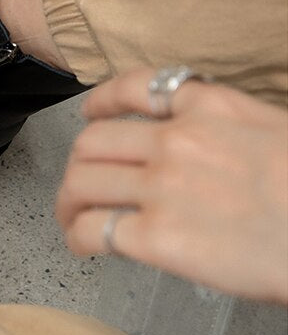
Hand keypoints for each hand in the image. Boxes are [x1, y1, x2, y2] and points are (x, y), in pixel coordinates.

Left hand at [55, 68, 287, 303]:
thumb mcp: (274, 134)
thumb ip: (226, 135)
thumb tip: (202, 156)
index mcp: (212, 109)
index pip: (137, 87)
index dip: (101, 101)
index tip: (90, 113)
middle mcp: (176, 140)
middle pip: (93, 142)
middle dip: (80, 163)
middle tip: (82, 182)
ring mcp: (161, 187)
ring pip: (81, 182)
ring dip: (68, 201)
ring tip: (72, 217)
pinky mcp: (155, 237)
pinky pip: (91, 230)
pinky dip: (76, 238)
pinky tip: (83, 246)